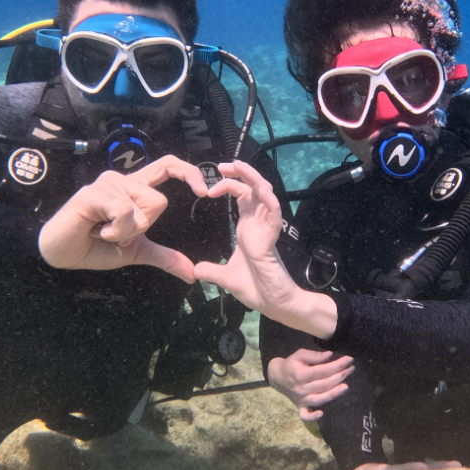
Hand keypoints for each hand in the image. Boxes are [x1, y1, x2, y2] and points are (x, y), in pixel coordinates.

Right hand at [38, 155, 209, 279]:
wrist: (64, 254)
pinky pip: (124, 212)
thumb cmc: (96, 247)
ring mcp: (107, 183)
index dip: (189, 172)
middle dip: (144, 226)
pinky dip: (115, 230)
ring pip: (142, 208)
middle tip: (118, 233)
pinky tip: (97, 231)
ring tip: (103, 231)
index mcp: (135, 189)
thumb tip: (192, 274)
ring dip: (126, 231)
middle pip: (158, 201)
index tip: (205, 192)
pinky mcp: (93, 192)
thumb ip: (165, 257)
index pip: (167, 166)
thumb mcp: (137, 252)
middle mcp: (123, 180)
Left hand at [195, 161, 337, 337]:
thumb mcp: (225, 277)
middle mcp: (258, 224)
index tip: (210, 188)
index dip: (229, 185)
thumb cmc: (256, 289)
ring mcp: (266, 229)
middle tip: (223, 165)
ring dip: (253, 178)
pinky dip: (269, 200)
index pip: (242, 195)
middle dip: (241, 172)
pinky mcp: (272, 238)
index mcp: (248, 228)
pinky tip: (261, 189)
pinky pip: (274, 214)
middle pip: (254, 187)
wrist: (273, 304)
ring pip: (265, 194)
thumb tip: (196, 270)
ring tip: (238, 165)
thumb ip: (211, 271)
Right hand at [267, 349, 353, 421]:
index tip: (349, 359)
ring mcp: (301, 399)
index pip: (323, 370)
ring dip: (333, 394)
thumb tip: (330, 355)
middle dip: (340, 376)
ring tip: (345, 387)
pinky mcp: (300, 407)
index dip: (337, 365)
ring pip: (320, 399)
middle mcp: (301, 388)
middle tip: (351, 369)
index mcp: (301, 374)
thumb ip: (314, 355)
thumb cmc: (291, 364)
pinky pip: (305, 415)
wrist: (277, 377)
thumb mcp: (300, 354)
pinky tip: (321, 414)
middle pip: (324, 384)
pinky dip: (312, 417)